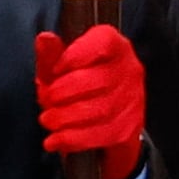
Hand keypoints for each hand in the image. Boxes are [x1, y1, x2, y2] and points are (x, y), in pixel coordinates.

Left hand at [34, 25, 145, 177]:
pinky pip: (101, 135)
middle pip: (98, 80)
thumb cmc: (76, 87)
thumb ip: (51, 55)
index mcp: (114, 48)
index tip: (57, 69)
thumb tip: (45, 38)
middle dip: (63, 92)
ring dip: (65, 117)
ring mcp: (133, 100)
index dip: (77, 55)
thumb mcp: (57, 69)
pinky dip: (72, 139)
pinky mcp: (128, 127)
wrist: (96, 122)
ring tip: (48, 119)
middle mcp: (129, 70)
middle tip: (47, 99)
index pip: (104, 42)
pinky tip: (55, 140)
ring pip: (100, 110)